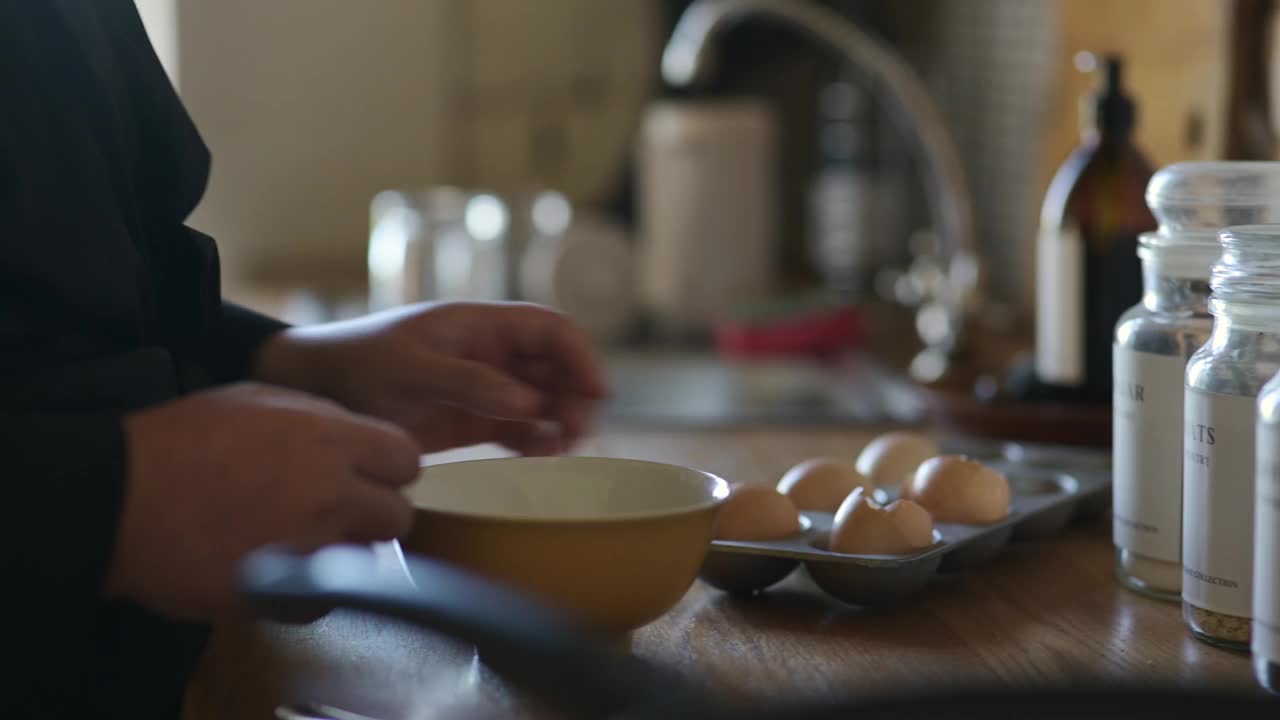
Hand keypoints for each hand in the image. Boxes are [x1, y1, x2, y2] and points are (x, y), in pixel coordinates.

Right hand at [109, 382, 419, 619]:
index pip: (407, 460)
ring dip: (344, 551)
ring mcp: (309, 547)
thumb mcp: (258, 397)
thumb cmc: (180, 439)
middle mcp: (332, 494)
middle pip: (396, 516)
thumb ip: (320, 417)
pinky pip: (323, 604)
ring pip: (366, 561)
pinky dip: (307, 592)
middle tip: (336, 508)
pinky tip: (278, 570)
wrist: (117, 494)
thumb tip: (354, 435)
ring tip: (302, 537)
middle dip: (372, 512)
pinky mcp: (281, 594)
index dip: (387, 467)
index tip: (368, 472)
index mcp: (331, 440)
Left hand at [252, 302, 607, 454]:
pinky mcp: (469, 423)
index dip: (580, 355)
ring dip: (561, 421)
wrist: (312, 389)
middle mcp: (489, 353)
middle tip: (578, 430)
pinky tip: (544, 458)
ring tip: (564, 448)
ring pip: (542, 401)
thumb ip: (469, 383)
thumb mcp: (410, 370)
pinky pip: (518, 430)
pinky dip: (537, 442)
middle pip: (555, 368)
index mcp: (479, 324)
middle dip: (576, 395)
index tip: (597, 389)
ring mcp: (481, 389)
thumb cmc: (357, 363)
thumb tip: (528, 403)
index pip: (549, 330)